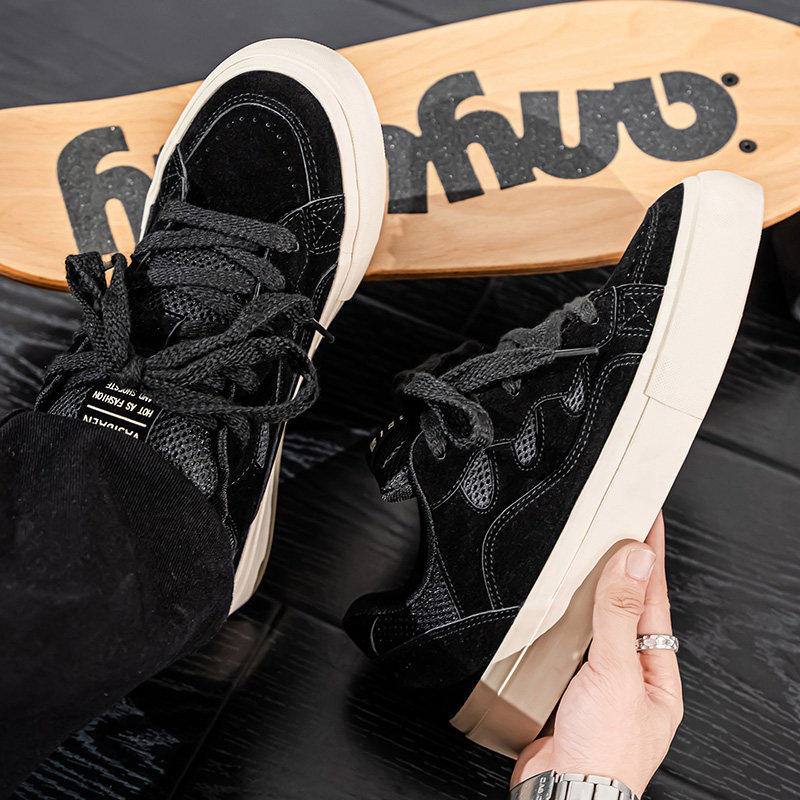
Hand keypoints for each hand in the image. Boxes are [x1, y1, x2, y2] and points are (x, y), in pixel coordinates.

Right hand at [511, 513, 682, 796]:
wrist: (565, 794)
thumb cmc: (602, 751)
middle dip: (625, 571)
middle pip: (628, 612)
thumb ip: (621, 614)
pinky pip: (570, 646)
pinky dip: (565, 622)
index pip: (655, 601)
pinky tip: (559, 609)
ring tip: (594, 557)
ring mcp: (599, 686)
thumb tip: (635, 561)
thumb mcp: (616, 672)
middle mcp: (631, 679)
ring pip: (597, 627)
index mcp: (657, 676)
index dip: (649, 559)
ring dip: (594, 594)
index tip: (646, 521)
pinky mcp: (568, 691)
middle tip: (620, 529)